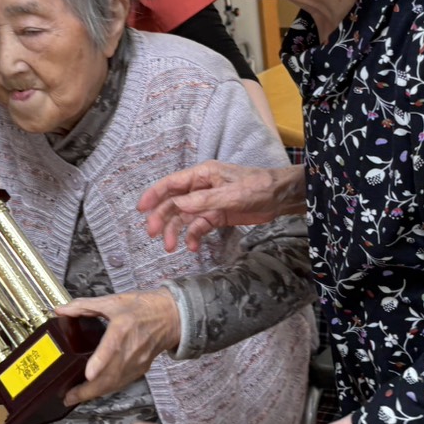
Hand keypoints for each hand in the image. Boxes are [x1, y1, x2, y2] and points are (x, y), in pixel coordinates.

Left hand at [57, 291, 180, 407]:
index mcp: (123, 327)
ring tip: (77, 397)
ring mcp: (138, 361)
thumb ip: (84, 306)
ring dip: (96, 393)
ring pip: (116, 383)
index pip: (112, 347)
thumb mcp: (113, 301)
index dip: (100, 361)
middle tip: (69, 396)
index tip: (88, 374)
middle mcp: (131, 348)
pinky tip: (95, 390)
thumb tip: (62, 310)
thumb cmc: (143, 307)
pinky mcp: (141, 368)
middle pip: (110, 374)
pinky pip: (122, 383)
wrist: (171, 317)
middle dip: (88, 390)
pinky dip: (107, 389)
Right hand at [138, 162, 303, 253]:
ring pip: (185, 218)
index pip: (172, 184)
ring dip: (176, 232)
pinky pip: (200, 226)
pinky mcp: (218, 215)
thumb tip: (178, 205)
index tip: (141, 208)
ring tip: (171, 248)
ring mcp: (209, 203)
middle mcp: (202, 188)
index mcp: (203, 175)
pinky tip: (192, 247)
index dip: (154, 195)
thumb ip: (204, 201)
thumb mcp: (231, 194)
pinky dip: (194, 236)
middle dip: (162, 218)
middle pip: (175, 203)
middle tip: (153, 235)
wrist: (281, 198)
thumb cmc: (259, 187)